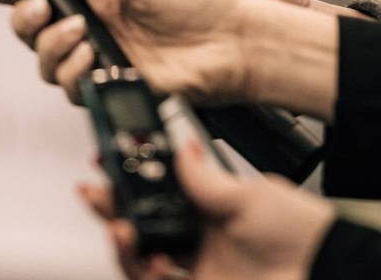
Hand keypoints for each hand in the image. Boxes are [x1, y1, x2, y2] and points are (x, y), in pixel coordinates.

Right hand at [0, 0, 254, 103]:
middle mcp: (90, 28)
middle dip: (23, 17)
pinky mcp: (109, 87)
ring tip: (79, 31)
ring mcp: (97, 59)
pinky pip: (70, 87)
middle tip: (40, 5)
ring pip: (44, 62)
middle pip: (30, 30)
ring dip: (50, 45)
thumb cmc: (203, 2)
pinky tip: (91, 55)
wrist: (237, 41)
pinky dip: (73, 70)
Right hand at [79, 142, 334, 279]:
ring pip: (137, 253)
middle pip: (137, 220)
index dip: (126, 178)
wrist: (322, 270)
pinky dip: (145, 269)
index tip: (104, 163)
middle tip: (93, 193)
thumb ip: (204, 177)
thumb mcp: (247, 193)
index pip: (153, 188)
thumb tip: (182, 148)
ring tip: (119, 228)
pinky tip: (154, 259)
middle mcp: (194, 234)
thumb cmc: (298, 230)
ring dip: (121, 240)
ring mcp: (192, 263)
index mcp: (204, 204)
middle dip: (109, 206)